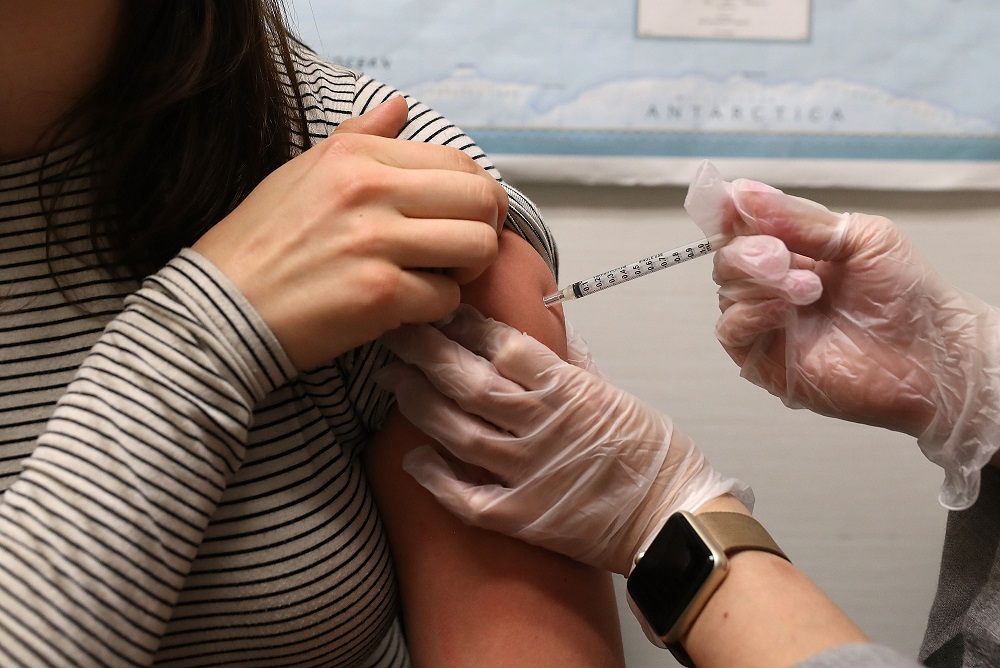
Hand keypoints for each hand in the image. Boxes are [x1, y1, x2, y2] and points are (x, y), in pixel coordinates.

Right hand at [192, 96, 507, 369]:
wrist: (221, 308)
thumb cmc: (263, 242)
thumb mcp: (304, 171)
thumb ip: (360, 137)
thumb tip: (400, 107)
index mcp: (356, 155)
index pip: (459, 161)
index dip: (476, 195)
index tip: (462, 218)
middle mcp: (370, 189)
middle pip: (481, 200)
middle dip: (485, 230)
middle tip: (461, 251)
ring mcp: (376, 242)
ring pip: (477, 248)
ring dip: (467, 270)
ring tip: (437, 276)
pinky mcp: (379, 294)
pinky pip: (447, 297)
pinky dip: (433, 308)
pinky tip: (405, 306)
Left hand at [375, 306, 749, 574]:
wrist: (674, 519)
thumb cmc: (654, 456)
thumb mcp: (618, 394)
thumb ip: (575, 365)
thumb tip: (550, 332)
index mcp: (569, 390)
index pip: (505, 345)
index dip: (466, 325)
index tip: (442, 311)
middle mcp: (543, 426)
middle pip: (470, 382)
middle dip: (425, 353)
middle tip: (395, 336)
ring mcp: (529, 473)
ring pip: (459, 430)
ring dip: (420, 404)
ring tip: (394, 382)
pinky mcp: (523, 516)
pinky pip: (467, 497)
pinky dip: (436, 478)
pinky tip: (412, 458)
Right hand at [712, 179, 999, 508]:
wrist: (931, 352)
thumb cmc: (908, 297)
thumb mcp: (861, 237)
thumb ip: (800, 218)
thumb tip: (745, 193)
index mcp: (793, 251)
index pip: (742, 226)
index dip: (729, 212)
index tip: (730, 204)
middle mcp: (773, 286)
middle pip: (727, 256)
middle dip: (749, 251)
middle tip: (782, 256)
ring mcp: (766, 323)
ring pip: (726, 290)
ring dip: (761, 282)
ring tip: (808, 290)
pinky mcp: (763, 359)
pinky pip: (730, 329)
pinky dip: (751, 313)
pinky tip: (785, 310)